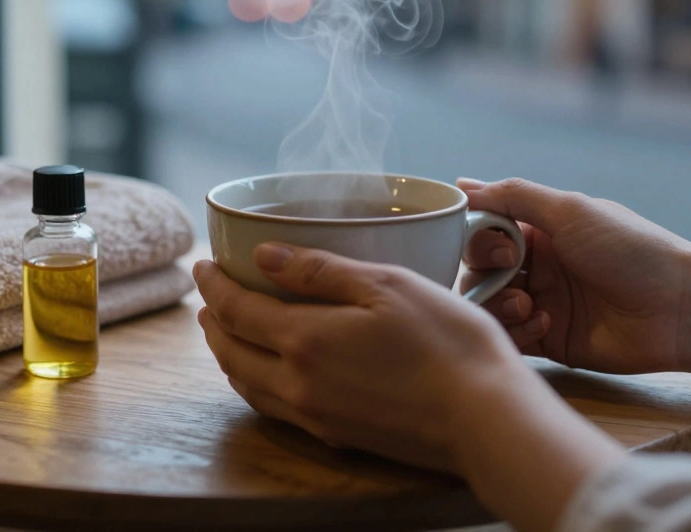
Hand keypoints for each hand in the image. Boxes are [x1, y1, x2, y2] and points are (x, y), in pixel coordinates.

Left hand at [193, 243, 533, 473]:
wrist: (488, 421)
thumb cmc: (448, 343)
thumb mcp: (388, 285)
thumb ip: (319, 270)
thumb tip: (264, 256)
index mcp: (305, 340)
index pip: (237, 310)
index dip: (214, 285)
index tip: (203, 265)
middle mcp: (299, 384)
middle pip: (231, 351)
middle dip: (212, 322)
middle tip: (209, 297)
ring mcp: (317, 416)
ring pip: (248, 385)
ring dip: (228, 355)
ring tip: (226, 331)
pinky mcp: (338, 435)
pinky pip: (275, 408)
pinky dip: (255, 383)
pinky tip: (268, 373)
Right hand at [458, 178, 690, 375]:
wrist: (679, 308)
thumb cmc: (630, 250)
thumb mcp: (570, 210)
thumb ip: (513, 196)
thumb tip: (461, 184)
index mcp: (542, 229)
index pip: (484, 230)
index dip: (482, 240)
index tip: (506, 248)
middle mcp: (538, 264)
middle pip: (478, 268)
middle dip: (486, 275)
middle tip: (517, 279)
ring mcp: (543, 302)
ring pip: (488, 304)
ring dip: (498, 304)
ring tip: (528, 306)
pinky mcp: (550, 339)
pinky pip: (510, 336)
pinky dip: (517, 330)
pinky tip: (545, 324)